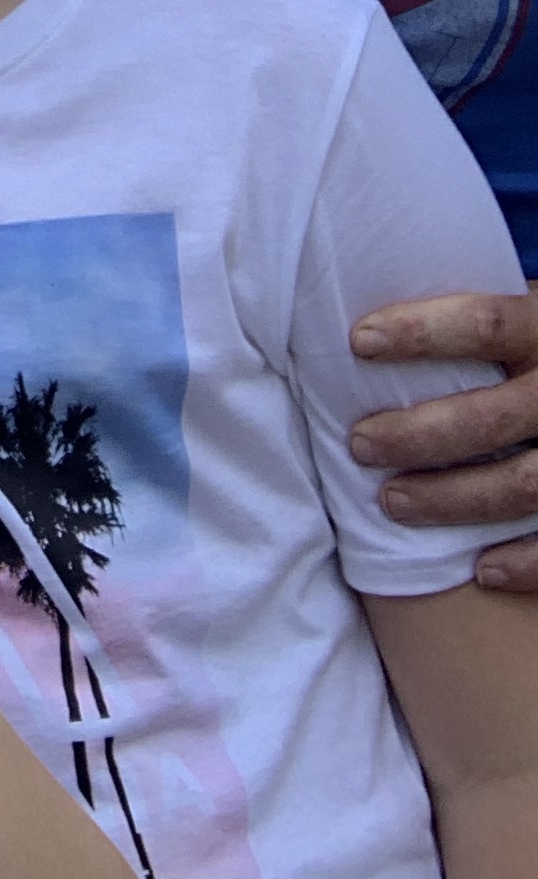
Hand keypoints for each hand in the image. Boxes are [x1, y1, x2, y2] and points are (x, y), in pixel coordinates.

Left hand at [350, 286, 537, 592]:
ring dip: (452, 500)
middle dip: (418, 435)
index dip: (422, 332)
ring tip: (391, 503)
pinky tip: (480, 569)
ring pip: (524, 484)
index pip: (486, 323)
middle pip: (491, 418)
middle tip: (359, 445)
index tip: (358, 341)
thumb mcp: (525, 315)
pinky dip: (526, 561)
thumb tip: (360, 309)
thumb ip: (473, 315)